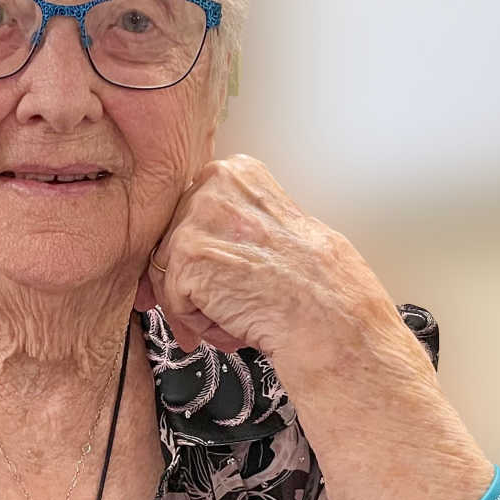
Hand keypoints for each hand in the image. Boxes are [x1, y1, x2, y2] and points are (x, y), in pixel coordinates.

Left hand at [134, 155, 421, 385]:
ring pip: (171, 274)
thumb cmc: (318, 284)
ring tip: (239, 319)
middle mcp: (213, 186)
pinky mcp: (185, 259)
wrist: (329, 318)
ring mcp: (196, 221)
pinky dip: (200, 324)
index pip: (191, 214)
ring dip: (200, 306)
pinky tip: (233, 326)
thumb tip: (202, 241)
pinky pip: (173, 301)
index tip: (215, 276)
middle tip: (229, 307)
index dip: (203, 254)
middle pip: (174, 242)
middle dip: (195, 282)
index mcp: (237, 173)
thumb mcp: (277, 224)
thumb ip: (235, 221)